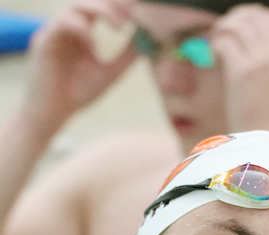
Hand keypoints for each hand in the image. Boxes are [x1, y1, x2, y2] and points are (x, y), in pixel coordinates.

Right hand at [21, 0, 136, 133]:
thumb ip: (127, 55)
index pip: (100, 8)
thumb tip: (149, 39)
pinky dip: (82, 30)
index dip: (119, 7)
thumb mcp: (111, 72)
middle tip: (133, 16)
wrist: (54, 113)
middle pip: (88, 2)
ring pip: (75, 7)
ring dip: (99, 12)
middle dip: (112, 6)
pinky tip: (94, 46)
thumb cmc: (79, 92)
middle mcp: (67, 28)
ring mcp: (54, 33)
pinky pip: (61, 25)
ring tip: (119, 27)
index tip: (140, 11)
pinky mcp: (43, 43)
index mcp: (82, 32)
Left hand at [210, 3, 268, 133]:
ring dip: (222, 29)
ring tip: (217, 41)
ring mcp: (262, 63)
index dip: (252, 17)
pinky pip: (224, 42)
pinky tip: (214, 55)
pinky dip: (216, 44)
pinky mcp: (243, 72)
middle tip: (224, 32)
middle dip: (235, 19)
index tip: (241, 28)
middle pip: (253, 17)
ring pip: (237, 26)